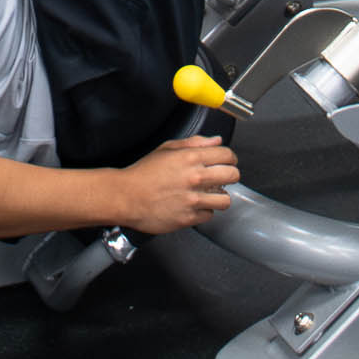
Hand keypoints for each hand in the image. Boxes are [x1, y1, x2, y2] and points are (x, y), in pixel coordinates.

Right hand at [116, 135, 239, 234]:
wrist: (126, 196)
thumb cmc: (143, 173)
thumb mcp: (166, 149)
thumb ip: (194, 143)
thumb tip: (216, 141)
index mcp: (190, 157)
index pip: (227, 155)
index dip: (230, 157)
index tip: (227, 161)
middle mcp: (195, 178)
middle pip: (233, 175)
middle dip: (230, 175)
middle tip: (222, 177)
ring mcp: (193, 199)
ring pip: (225, 200)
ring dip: (219, 197)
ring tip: (209, 194)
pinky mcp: (188, 218)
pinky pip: (209, 215)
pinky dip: (204, 211)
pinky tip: (194, 205)